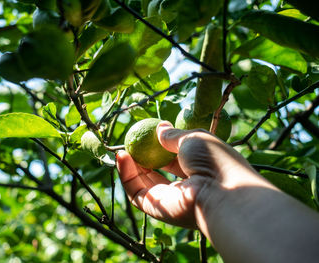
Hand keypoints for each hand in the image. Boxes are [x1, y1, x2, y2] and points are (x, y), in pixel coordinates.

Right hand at [116, 121, 269, 228]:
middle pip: (157, 172)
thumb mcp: (194, 139)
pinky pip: (136, 192)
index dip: (159, 148)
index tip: (147, 136)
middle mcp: (183, 186)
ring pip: (144, 184)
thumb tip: (160, 128)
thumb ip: (174, 136)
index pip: (174, 159)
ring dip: (130, 166)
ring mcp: (170, 199)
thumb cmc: (214, 160)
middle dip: (142, 158)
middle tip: (131, 144)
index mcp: (197, 169)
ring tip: (122, 149)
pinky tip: (121, 157)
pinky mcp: (157, 209)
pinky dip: (126, 175)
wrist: (222, 192)